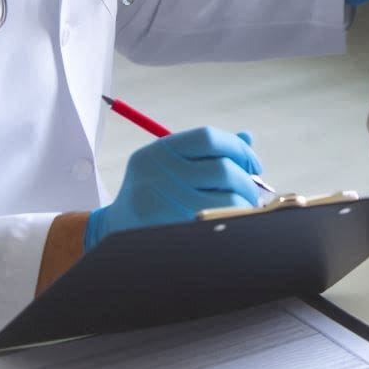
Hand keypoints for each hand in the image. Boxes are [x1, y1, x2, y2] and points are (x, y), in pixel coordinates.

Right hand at [84, 127, 262, 249]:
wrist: (114, 230)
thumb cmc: (153, 191)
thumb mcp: (172, 163)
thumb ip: (207, 151)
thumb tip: (247, 139)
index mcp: (161, 150)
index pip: (210, 138)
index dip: (239, 149)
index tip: (253, 164)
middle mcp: (160, 172)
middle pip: (223, 169)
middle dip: (247, 181)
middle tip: (253, 191)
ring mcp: (163, 202)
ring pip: (226, 200)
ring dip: (244, 204)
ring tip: (244, 208)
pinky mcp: (170, 231)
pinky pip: (216, 225)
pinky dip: (231, 222)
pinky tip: (231, 222)